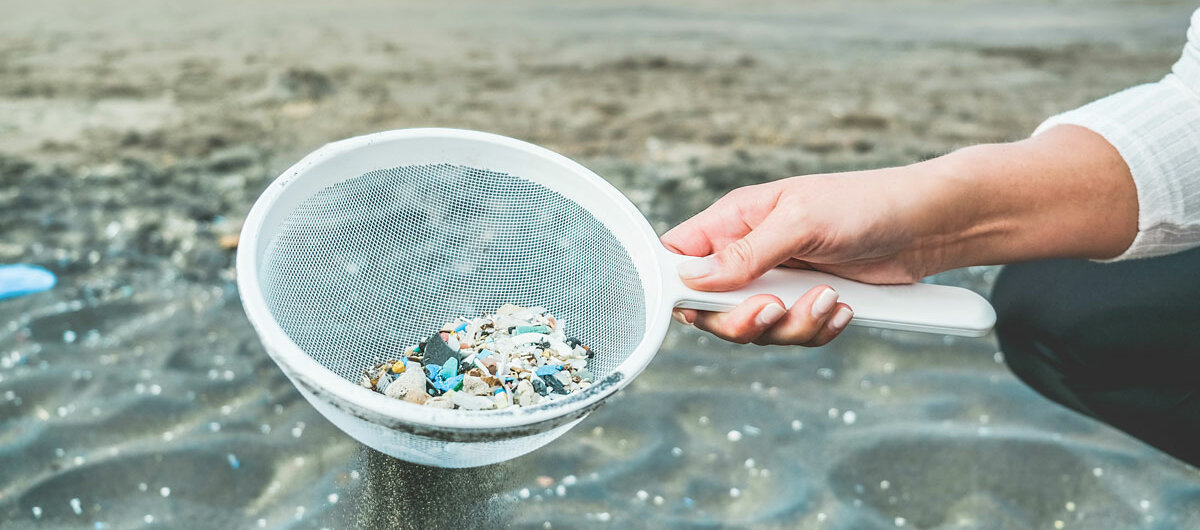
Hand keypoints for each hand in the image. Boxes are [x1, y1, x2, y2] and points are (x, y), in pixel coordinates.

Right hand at [661, 168, 932, 345]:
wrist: (927, 226)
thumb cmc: (864, 204)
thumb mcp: (799, 221)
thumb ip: (744, 253)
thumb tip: (691, 277)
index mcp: (735, 221)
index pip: (679, 257)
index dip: (677, 286)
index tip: (697, 304)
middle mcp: (750, 254)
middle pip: (710, 308)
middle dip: (741, 320)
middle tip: (773, 309)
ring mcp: (779, 282)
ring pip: (754, 329)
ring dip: (791, 326)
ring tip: (829, 299)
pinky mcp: (807, 304)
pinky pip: (793, 335)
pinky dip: (817, 330)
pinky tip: (843, 309)